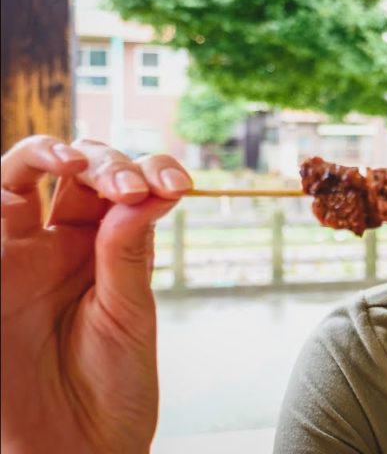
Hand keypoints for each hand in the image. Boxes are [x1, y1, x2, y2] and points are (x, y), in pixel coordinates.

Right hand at [1, 136, 191, 452]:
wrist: (75, 448)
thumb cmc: (111, 388)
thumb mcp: (129, 314)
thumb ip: (128, 252)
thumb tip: (151, 190)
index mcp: (107, 251)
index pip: (126, 188)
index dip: (151, 171)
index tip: (177, 185)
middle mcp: (60, 245)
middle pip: (77, 171)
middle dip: (106, 162)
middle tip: (131, 186)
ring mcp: (18, 256)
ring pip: (20, 175)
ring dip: (48, 153)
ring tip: (75, 162)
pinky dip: (5, 184)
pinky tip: (39, 174)